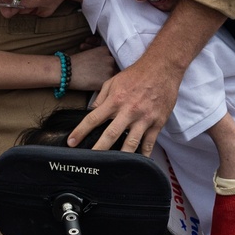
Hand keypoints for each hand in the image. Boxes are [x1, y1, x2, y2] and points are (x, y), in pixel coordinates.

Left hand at [67, 54, 181, 154]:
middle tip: (89, 160)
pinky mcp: (157, 122)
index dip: (80, 132)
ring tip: (113, 167)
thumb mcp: (113, 81)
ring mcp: (144, 118)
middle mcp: (129, 110)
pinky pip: (149, 142)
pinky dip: (144, 154)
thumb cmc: (136, 74)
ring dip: (121, 156)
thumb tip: (91, 111)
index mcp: (115, 100)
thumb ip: (101, 98)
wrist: (162, 68)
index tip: (72, 142)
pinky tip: (138, 162)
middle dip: (98, 149)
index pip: (93, 118)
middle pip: (110, 135)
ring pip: (131, 143)